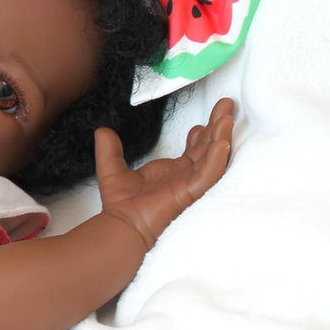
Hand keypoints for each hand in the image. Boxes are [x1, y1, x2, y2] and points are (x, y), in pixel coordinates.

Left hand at [94, 97, 235, 249]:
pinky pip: (207, 175)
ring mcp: (190, 184)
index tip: (207, 117)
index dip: (202, 131)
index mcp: (174, 170)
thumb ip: (109, 150)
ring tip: (227, 118)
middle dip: (218, 125)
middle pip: (208, 147)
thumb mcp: (111, 169)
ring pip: (212, 157)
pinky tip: (222, 144)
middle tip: (227, 104)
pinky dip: (216, 160)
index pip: (195, 148)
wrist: (121, 225)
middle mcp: (186, 175)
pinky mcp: (190, 193)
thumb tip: (102, 130)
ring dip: (221, 137)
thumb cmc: (121, 204)